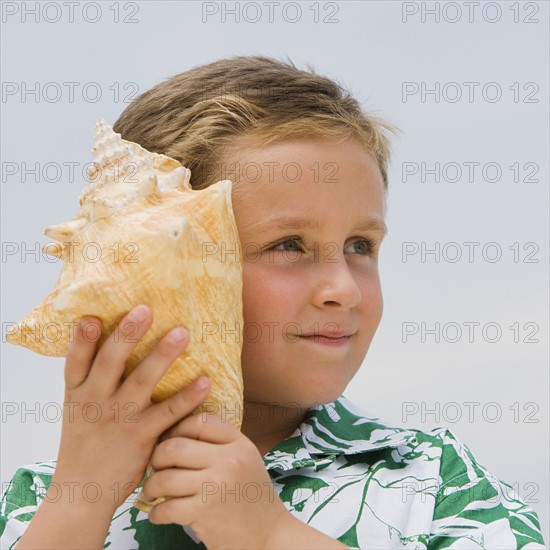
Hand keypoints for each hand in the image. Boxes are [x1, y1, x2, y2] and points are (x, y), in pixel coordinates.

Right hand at [53, 305, 209, 512]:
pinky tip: (205, 381)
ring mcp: (119, 419)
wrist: (83, 492)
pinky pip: (168, 413)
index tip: (90, 316)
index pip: (75, 362)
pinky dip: (187, 397)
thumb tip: (111, 340)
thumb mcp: (78, 408)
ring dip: (162, 356)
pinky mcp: (141, 436)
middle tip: (145, 309)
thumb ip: (92, 379)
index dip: (81, 339)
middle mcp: (95, 402)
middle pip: (109, 363)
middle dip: (126, 334)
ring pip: (141, 382)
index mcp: (76, 393)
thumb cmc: (85, 443)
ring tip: (182, 333)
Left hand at [142, 413, 290, 549]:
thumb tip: (180, 429)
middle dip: (157, 458)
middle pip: (175, 446)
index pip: (200, 421)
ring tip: (152, 492)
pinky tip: (159, 513)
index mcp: (238, 444)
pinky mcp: (204, 513)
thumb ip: (220, 442)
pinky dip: (156, 512)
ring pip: (165, 477)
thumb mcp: (245, 459)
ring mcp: (216, 486)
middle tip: (156, 468)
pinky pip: (166, 507)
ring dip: (151, 487)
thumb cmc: (251, 497)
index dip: (178, 428)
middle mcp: (228, 460)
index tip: (169, 440)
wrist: (269, 536)